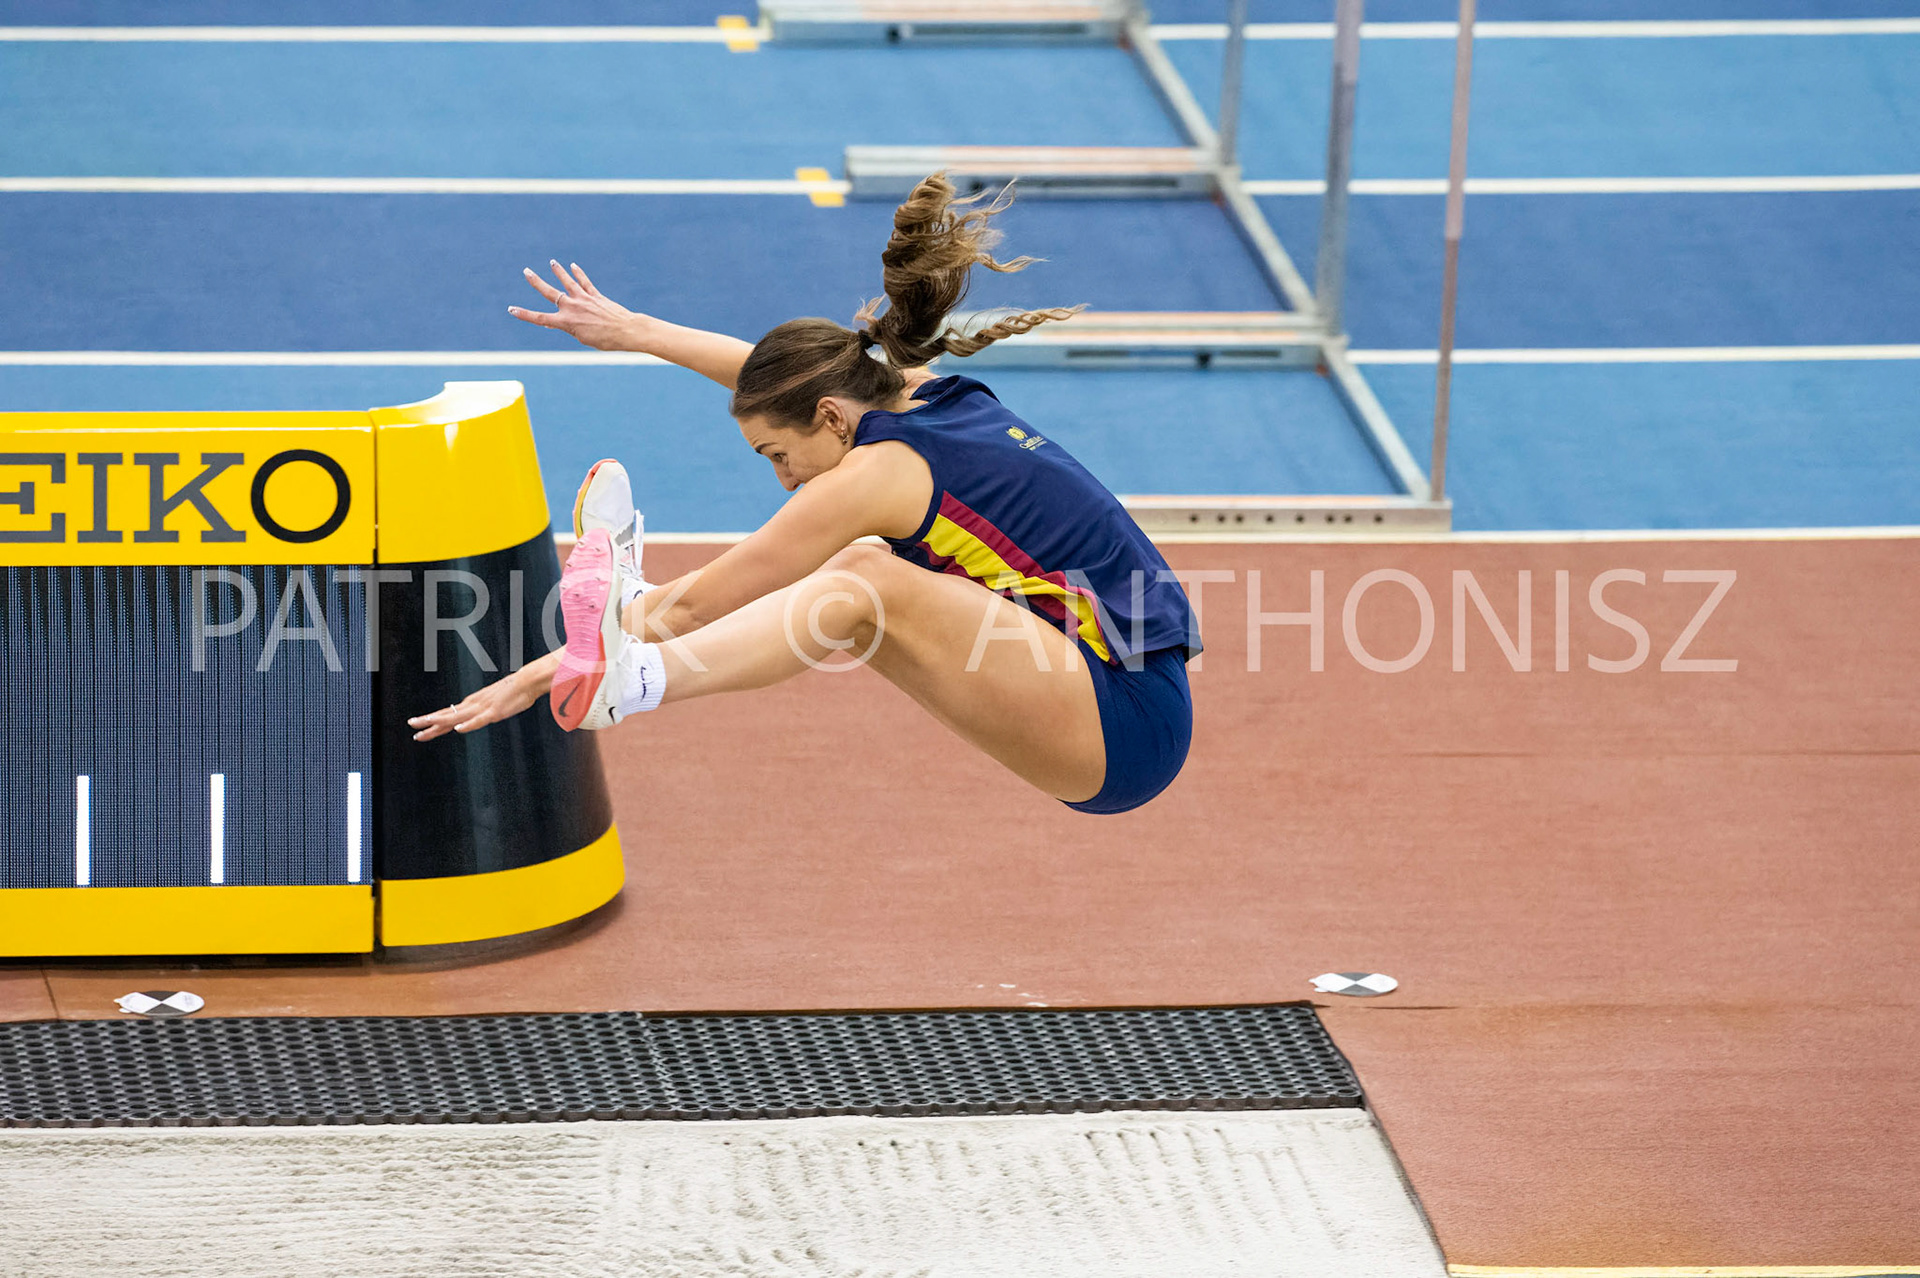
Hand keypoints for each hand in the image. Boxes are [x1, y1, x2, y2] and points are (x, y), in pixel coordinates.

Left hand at [408, 655, 555, 740]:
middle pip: (446, 715)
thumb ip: (483, 710)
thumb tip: (476, 715)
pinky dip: (468, 725)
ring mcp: (482, 708)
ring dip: (439, 723)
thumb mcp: (493, 703)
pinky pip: (479, 720)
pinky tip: (458, 730)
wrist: (527, 680)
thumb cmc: (512, 692)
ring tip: (424, 728)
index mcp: (472, 703)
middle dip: (427, 722)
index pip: (448, 714)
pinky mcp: (494, 712)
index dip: (432, 720)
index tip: (418, 725)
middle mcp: (473, 705)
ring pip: (456, 718)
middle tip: (411, 725)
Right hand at [508, 261, 649, 351]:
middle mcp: (571, 307)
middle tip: (526, 271)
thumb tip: (567, 319)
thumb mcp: (583, 338)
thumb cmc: (605, 340)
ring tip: (552, 263)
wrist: (625, 331)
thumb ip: (572, 327)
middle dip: (536, 282)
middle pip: (549, 292)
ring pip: (567, 282)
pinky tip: (573, 266)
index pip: (540, 318)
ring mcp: (583, 299)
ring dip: (558, 272)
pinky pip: (585, 282)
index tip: (511, 309)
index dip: (524, 314)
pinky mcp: (595, 295)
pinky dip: (578, 274)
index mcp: (566, 322)